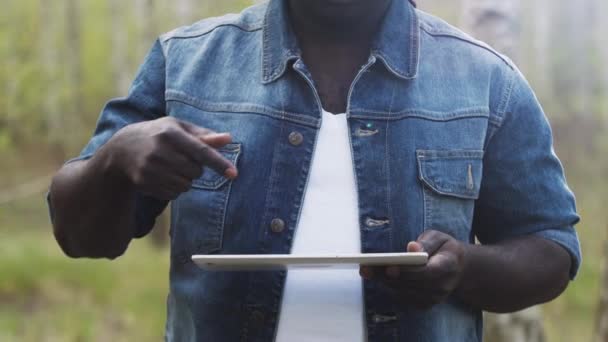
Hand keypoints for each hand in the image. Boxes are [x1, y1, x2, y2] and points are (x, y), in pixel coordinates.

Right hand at [101, 116, 237, 199]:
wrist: (121, 151)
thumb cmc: (158, 135)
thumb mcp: (178, 128)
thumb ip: (204, 135)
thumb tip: (229, 139)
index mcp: (170, 132)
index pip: (201, 151)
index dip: (219, 163)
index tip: (234, 174)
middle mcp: (159, 150)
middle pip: (196, 171)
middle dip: (195, 168)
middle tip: (181, 159)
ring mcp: (150, 168)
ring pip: (186, 185)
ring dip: (185, 179)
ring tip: (170, 166)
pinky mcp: (144, 183)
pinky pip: (174, 194)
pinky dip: (174, 188)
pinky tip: (162, 176)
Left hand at [359, 230, 466, 308]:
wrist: (458, 269)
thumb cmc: (444, 249)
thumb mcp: (439, 238)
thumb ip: (426, 242)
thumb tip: (412, 248)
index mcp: (448, 266)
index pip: (426, 272)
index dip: (407, 271)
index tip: (389, 267)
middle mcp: (442, 286)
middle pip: (410, 283)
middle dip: (386, 276)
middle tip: (366, 267)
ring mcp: (434, 298)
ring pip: (404, 292)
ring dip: (383, 282)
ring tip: (366, 271)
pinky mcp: (425, 304)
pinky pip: (403, 297)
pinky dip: (389, 287)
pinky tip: (376, 277)